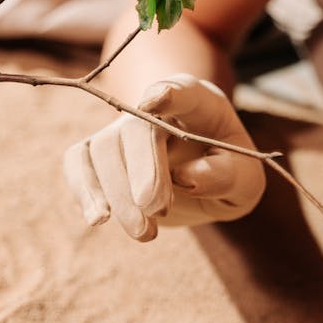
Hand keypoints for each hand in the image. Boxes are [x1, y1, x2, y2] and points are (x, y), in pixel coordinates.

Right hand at [63, 73, 265, 240]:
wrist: (202, 172)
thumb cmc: (228, 169)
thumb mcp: (245, 178)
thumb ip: (225, 174)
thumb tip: (187, 177)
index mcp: (197, 101)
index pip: (182, 90)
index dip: (167, 94)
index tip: (157, 101)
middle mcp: (154, 107)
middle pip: (136, 127)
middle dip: (143, 170)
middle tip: (158, 211)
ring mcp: (122, 128)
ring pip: (104, 148)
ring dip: (118, 194)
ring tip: (145, 233)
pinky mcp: (100, 152)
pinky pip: (78, 161)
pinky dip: (83, 190)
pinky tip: (98, 218)